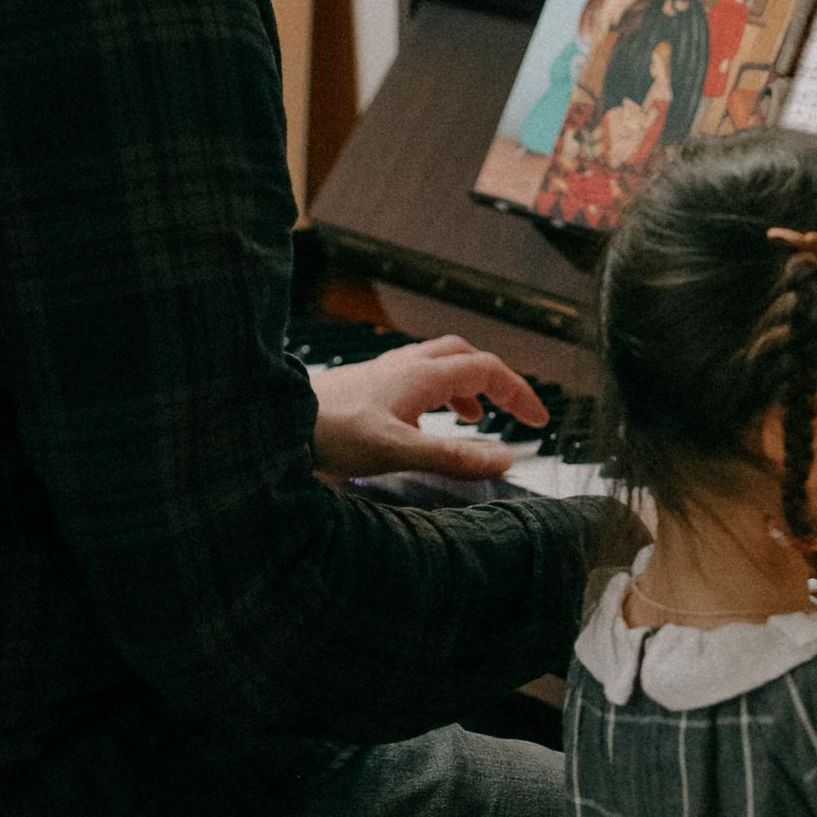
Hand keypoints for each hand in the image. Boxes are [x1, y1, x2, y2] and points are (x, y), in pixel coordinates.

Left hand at [308, 334, 549, 481]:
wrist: (276, 421)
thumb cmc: (332, 434)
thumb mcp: (399, 451)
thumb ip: (453, 457)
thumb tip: (506, 460)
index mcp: (421, 375)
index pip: (487, 369)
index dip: (518, 392)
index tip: (539, 422)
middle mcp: (404, 365)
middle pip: (464, 356)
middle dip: (496, 380)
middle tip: (514, 410)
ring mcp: (382, 373)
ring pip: (437, 365)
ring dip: (465, 385)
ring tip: (475, 418)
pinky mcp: (364, 386)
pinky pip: (412, 378)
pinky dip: (435, 394)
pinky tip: (423, 422)